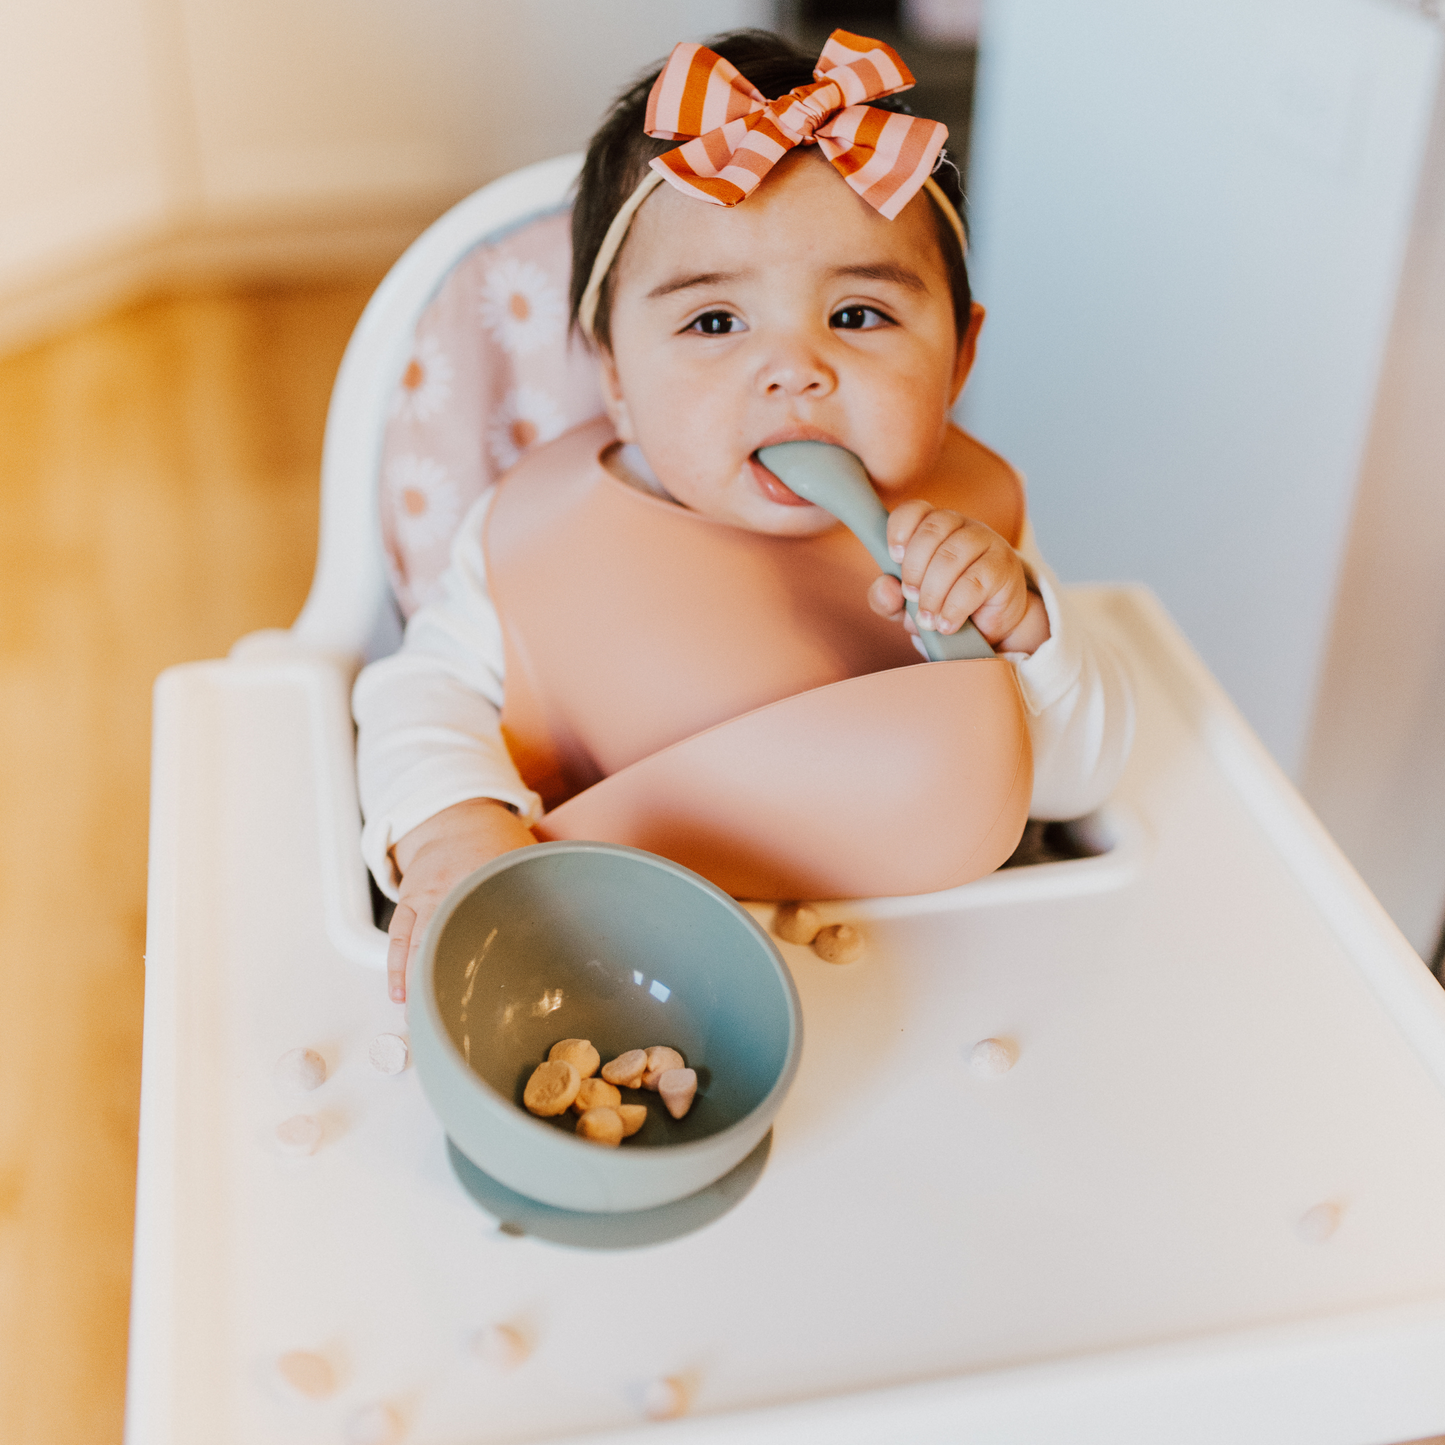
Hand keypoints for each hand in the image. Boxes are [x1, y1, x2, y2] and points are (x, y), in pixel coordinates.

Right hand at [386, 798, 535, 1002]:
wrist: (455, 816)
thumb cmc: (495, 839)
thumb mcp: (524, 859)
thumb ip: (542, 893)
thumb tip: (575, 926)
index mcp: (481, 878)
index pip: (484, 921)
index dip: (486, 957)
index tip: (491, 989)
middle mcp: (447, 888)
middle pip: (442, 939)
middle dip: (442, 980)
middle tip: (446, 1014)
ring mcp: (423, 895)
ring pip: (414, 943)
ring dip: (415, 981)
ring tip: (418, 1014)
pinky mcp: (407, 900)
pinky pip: (397, 936)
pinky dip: (396, 966)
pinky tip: (400, 992)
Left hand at [866, 501, 1049, 654]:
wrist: (990, 626)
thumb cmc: (945, 605)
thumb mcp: (907, 606)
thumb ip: (887, 598)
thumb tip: (885, 589)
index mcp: (935, 527)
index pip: (915, 510)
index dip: (900, 529)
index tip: (893, 557)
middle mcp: (962, 526)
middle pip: (931, 531)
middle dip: (913, 569)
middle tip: (911, 598)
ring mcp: (987, 542)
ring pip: (951, 557)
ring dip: (932, 593)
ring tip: (928, 620)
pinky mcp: (1003, 566)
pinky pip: (974, 582)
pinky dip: (954, 608)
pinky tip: (947, 624)